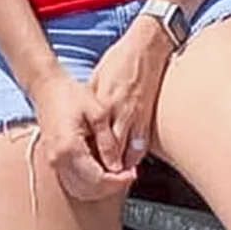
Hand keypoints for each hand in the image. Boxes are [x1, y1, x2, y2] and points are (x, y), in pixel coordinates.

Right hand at [32, 72, 139, 202]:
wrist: (47, 89)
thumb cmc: (71, 95)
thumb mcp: (98, 113)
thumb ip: (108, 142)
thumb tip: (117, 166)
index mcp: (68, 148)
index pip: (97, 178)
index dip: (118, 181)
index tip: (132, 174)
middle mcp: (57, 160)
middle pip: (88, 189)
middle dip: (111, 186)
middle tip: (128, 175)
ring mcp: (53, 162)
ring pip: (80, 190)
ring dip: (101, 187)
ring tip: (119, 174)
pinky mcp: (54, 161)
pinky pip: (73, 182)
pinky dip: (91, 183)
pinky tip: (104, 171)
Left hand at [87, 15, 171, 174]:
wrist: (147, 47)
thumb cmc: (121, 60)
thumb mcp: (97, 78)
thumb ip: (92, 101)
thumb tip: (84, 117)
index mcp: (102, 103)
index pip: (92, 137)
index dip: (87, 156)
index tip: (82, 167)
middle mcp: (117, 112)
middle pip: (109, 150)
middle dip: (103, 169)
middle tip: (97, 182)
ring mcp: (135, 115)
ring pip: (126, 151)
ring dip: (119, 167)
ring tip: (113, 179)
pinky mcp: (148, 115)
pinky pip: (141, 142)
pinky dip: (135, 156)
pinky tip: (129, 164)